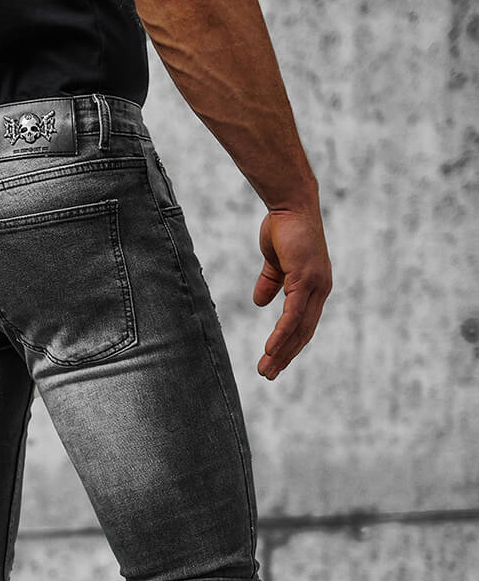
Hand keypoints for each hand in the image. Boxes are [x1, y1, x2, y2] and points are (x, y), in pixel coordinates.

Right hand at [253, 202, 331, 380]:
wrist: (289, 205)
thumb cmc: (283, 229)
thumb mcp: (274, 262)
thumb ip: (270, 283)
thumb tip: (260, 302)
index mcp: (315, 287)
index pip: (303, 324)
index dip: (289, 345)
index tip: (273, 361)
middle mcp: (320, 289)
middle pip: (303, 333)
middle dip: (285, 356)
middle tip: (268, 375)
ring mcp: (316, 285)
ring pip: (298, 329)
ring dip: (281, 352)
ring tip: (266, 370)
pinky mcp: (306, 279)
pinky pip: (292, 315)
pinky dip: (282, 335)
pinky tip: (270, 350)